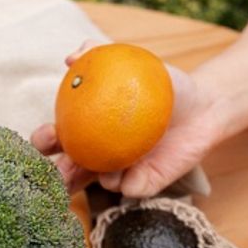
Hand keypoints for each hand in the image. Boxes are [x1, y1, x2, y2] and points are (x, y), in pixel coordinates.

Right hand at [32, 40, 223, 197]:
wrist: (203, 106)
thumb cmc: (163, 86)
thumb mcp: (134, 66)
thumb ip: (101, 57)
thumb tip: (72, 57)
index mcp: (87, 129)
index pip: (56, 139)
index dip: (44, 141)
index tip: (47, 134)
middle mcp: (99, 154)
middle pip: (68, 171)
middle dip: (57, 175)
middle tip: (60, 168)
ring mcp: (120, 172)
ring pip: (95, 185)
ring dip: (95, 181)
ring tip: (104, 170)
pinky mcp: (144, 184)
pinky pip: (130, 190)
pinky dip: (128, 184)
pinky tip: (132, 174)